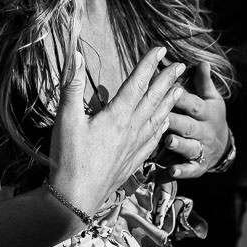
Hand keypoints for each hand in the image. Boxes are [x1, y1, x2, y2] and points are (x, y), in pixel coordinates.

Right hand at [49, 37, 183, 220]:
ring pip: (158, 119)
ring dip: (170, 102)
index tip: (161, 49)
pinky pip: (154, 140)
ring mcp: (135, 147)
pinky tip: (164, 124)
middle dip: (168, 80)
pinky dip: (162, 127)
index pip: (137, 83)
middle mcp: (131, 129)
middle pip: (154, 99)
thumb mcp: (66, 118)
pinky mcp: (133, 161)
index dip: (149, 64)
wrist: (76, 198)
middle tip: (180, 65)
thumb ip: (72, 85)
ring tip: (180, 90)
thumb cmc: (69, 157)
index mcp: (117, 116)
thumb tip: (74, 54)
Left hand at [156, 62, 227, 179]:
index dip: (181, 97)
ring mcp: (202, 149)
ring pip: (190, 147)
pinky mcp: (199, 166)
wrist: (224, 147)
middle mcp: (204, 131)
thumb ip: (204, 82)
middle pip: (189, 125)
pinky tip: (170, 171)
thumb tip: (202, 62)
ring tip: (168, 141)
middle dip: (176, 121)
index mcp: (206, 112)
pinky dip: (181, 171)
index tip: (168, 88)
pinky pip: (190, 170)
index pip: (193, 103)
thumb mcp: (212, 99)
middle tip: (162, 116)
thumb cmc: (211, 117)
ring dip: (179, 145)